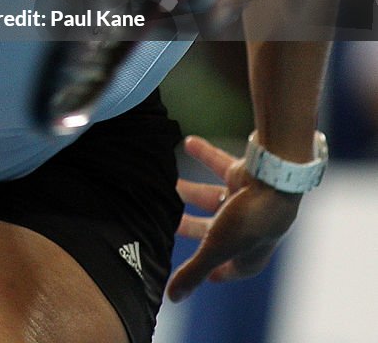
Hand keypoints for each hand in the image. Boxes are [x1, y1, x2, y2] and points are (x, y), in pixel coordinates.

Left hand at [167, 135, 300, 301]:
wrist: (277, 176)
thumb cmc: (252, 218)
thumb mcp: (217, 247)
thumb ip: (193, 271)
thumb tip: (172, 298)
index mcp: (247, 254)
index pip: (225, 269)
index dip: (210, 271)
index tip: (198, 274)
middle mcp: (250, 229)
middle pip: (213, 230)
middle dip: (189, 225)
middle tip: (165, 218)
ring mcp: (248, 201)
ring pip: (213, 196)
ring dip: (190, 189)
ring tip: (168, 179)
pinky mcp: (246, 174)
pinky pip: (220, 164)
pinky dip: (204, 154)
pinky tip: (187, 143)